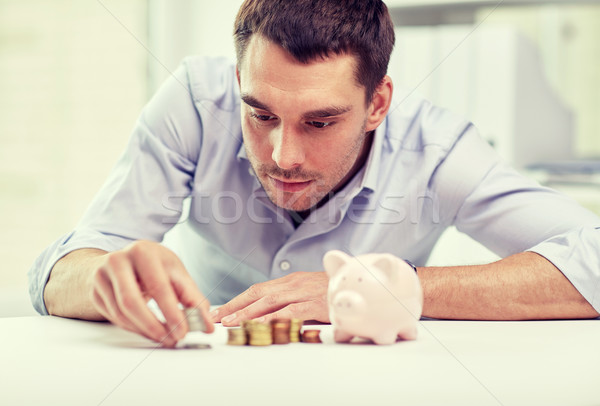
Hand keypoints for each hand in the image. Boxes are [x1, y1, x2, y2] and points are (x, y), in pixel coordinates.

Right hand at [91, 240, 213, 346]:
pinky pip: (114, 318)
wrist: (123, 261)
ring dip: (144, 330)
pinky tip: (148, 330)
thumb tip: (206, 325)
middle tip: (172, 339)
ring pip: (121, 313)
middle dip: (153, 326)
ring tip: (164, 337)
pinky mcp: (95, 292)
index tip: (183, 332)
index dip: (172, 313)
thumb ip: (193, 298)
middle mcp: (118, 260)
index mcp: (143, 251)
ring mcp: (102, 276)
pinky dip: (134, 328)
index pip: (158, 287)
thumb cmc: (154, 267)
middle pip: (131, 302)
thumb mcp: (175, 274)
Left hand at [211, 271, 329, 325]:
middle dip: (235, 305)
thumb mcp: (312, 291)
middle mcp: (294, 283)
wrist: (363, 283)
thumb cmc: (338, 291)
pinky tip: (261, 326)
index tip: (222, 309)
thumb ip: (295, 299)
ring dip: (248, 313)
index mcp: (292, 280)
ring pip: (269, 301)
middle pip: (257, 293)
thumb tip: (276, 314)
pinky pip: (290, 311)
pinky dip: (273, 318)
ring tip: (231, 323)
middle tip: (217, 316)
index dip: (238, 299)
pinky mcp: (315, 303)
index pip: (259, 289)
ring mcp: (304, 292)